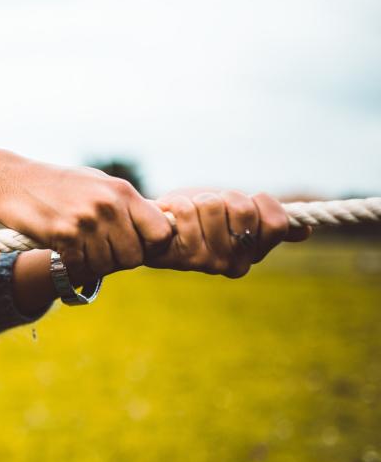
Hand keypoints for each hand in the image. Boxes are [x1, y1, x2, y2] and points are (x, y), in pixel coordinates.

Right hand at [0, 161, 173, 276]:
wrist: (11, 179)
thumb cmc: (57, 184)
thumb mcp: (97, 184)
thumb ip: (125, 205)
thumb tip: (157, 226)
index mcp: (121, 191)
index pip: (161, 232)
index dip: (152, 246)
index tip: (135, 246)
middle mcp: (108, 205)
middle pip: (134, 256)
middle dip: (118, 260)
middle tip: (99, 252)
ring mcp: (86, 220)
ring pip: (107, 265)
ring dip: (92, 264)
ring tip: (79, 249)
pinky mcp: (63, 234)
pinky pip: (80, 267)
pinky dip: (73, 266)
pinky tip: (63, 252)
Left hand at [148, 189, 311, 277]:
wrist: (154, 228)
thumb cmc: (200, 218)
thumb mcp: (237, 215)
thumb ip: (268, 221)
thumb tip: (306, 231)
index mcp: (254, 254)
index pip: (277, 223)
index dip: (260, 202)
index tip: (241, 205)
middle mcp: (235, 264)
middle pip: (245, 210)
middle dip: (226, 198)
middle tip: (211, 209)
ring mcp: (208, 262)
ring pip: (214, 207)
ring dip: (200, 200)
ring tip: (191, 213)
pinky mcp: (180, 255)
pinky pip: (187, 211)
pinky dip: (178, 203)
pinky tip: (173, 216)